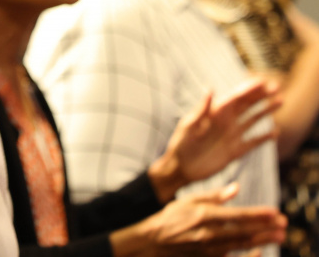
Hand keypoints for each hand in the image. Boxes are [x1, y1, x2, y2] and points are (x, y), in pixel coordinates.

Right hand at [118, 184, 285, 256]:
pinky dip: (248, 254)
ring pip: (241, 245)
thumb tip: (236, 187)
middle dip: (265, 228)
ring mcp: (208, 249)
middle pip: (243, 231)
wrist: (153, 242)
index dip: (257, 214)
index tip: (274, 212)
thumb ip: (213, 195)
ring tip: (278, 237)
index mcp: (203, 215)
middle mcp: (208, 233)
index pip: (237, 215)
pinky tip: (259, 251)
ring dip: (262, 241)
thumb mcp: (188, 201)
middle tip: (284, 224)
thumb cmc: (171, 218)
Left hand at [149, 78, 281, 200]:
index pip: (235, 98)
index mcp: (214, 114)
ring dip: (266, 111)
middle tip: (277, 86)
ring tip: (280, 101)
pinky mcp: (235, 151)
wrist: (180, 167)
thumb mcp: (189, 125)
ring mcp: (231, 136)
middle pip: (246, 105)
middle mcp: (225, 122)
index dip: (248, 89)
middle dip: (261, 95)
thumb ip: (202, 109)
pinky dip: (264, 137)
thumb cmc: (180, 143)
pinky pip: (252, 142)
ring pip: (253, 120)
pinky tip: (274, 132)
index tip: (262, 81)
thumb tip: (211, 88)